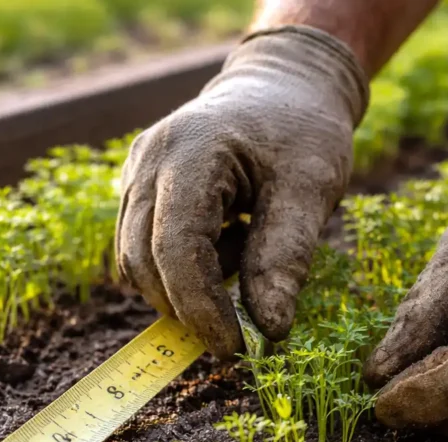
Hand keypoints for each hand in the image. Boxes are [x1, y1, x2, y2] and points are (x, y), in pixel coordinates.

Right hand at [115, 26, 367, 358]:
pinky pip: (142, 246)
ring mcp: (135, 172)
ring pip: (135, 259)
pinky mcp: (137, 186)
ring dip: (183, 288)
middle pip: (143, 260)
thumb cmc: (303, 132)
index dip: (201, 308)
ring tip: (243, 260)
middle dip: (187, 308)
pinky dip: (180, 268)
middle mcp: (148, 160)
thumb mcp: (313, 187)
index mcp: (192, 152)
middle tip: (239, 333)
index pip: (177, 248)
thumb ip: (287, 256)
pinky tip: (227, 244)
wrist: (283, 85)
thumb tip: (270, 329)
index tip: (235, 349)